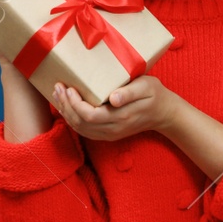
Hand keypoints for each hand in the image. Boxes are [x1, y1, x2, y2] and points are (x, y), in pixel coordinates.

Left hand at [53, 75, 176, 141]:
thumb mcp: (146, 87)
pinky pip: (85, 130)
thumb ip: (129, 93)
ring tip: (58, 95)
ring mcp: (109, 134)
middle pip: (80, 123)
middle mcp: (112, 129)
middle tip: (58, 88)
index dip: (75, 104)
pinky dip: (73, 119)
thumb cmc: (154, 94)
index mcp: (120, 117)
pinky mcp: (107, 134)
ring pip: (80, 129)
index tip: (69, 88)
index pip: (89, 115)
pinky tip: (67, 106)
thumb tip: (113, 98)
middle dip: (66, 106)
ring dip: (66, 113)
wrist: (164, 113)